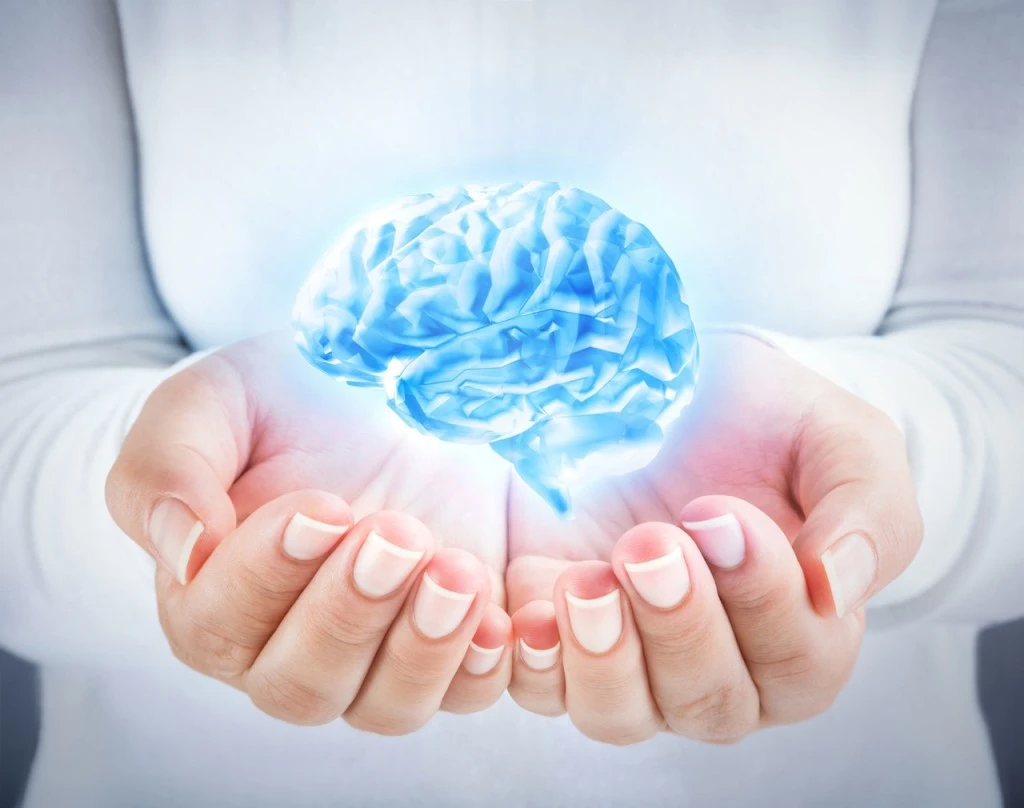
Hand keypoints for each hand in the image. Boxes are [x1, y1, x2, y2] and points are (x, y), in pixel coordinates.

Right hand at [106, 331, 511, 730]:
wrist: (373, 393)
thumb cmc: (281, 400)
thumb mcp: (212, 401)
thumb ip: (168, 467)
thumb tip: (180, 551)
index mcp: (214, 596)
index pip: (220, 624)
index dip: (267, 576)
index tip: (321, 507)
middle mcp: (290, 645)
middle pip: (304, 683)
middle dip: (351, 613)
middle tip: (397, 533)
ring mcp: (378, 652)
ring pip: (387, 705)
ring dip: (423, 648)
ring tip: (457, 572)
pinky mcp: (451, 640)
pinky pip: (467, 692)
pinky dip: (485, 667)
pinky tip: (504, 618)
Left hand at [505, 332, 922, 743]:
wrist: (686, 392)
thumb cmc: (773, 426)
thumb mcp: (842, 444)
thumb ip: (866, 513)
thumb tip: (836, 588)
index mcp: (804, 635)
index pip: (797, 657)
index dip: (760, 597)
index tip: (717, 515)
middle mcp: (721, 669)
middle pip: (708, 701)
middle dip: (679, 625)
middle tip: (650, 543)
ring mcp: (634, 661)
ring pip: (621, 714)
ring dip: (604, 656)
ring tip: (588, 582)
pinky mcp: (563, 637)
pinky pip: (543, 688)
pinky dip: (534, 663)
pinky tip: (530, 615)